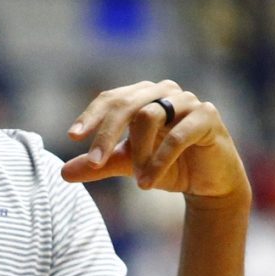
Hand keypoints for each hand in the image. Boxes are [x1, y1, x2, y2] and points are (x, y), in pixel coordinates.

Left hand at [59, 80, 249, 203]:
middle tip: (93, 161)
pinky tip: (147, 183)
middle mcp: (164, 92)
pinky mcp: (208, 117)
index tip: (73, 137)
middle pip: (126, 104)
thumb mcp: (128, 166)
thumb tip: (63, 173)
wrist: (211, 183)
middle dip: (106, 134)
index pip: (111, 99)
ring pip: (149, 116)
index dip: (91, 116)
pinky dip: (159, 160)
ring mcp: (188, 101)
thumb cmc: (169, 167)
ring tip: (137, 180)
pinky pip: (177, 134)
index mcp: (143, 96)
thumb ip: (98, 166)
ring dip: (138, 153)